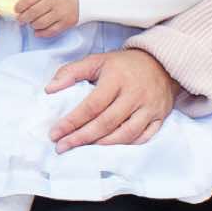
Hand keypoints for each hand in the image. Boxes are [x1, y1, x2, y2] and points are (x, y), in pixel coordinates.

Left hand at [16, 0, 79, 38]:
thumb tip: (22, 5)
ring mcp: (61, 12)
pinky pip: (52, 31)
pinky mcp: (68, 22)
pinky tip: (37, 32)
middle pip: (32, 13)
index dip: (19, 7)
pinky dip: (42, 33)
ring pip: (40, 23)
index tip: (16, 10)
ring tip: (31, 23)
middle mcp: (54, 0)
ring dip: (32, 25)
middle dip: (23, 18)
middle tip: (20, 19)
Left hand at [45, 48, 176, 152]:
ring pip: (125, 134)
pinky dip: (125, 145)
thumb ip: (71, 72)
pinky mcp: (160, 117)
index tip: (55, 133)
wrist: (161, 63)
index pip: (91, 105)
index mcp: (116, 79)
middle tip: (62, 146)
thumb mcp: (96, 61)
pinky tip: (109, 148)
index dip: (72, 121)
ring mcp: (149, 108)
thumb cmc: (123, 65)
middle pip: (106, 123)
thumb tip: (49, 89)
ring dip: (102, 145)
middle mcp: (134, 95)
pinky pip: (143, 138)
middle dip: (81, 138)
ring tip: (82, 149)